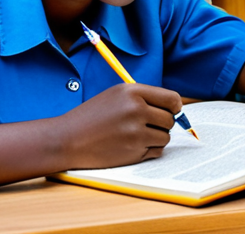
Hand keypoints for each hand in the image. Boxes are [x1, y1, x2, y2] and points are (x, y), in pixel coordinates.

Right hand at [57, 83, 181, 168]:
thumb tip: (176, 107)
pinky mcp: (134, 152)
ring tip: (134, 135)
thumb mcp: (116, 95)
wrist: (68, 139)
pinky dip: (148, 150)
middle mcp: (136, 110)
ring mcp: (136, 133)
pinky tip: (131, 145)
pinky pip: (156, 152)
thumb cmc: (92, 116)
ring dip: (155, 138)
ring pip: (165, 137)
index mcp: (132, 92)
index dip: (174, 107)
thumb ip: (144, 97)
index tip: (172, 111)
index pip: (172, 99)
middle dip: (162, 123)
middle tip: (145, 125)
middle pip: (170, 120)